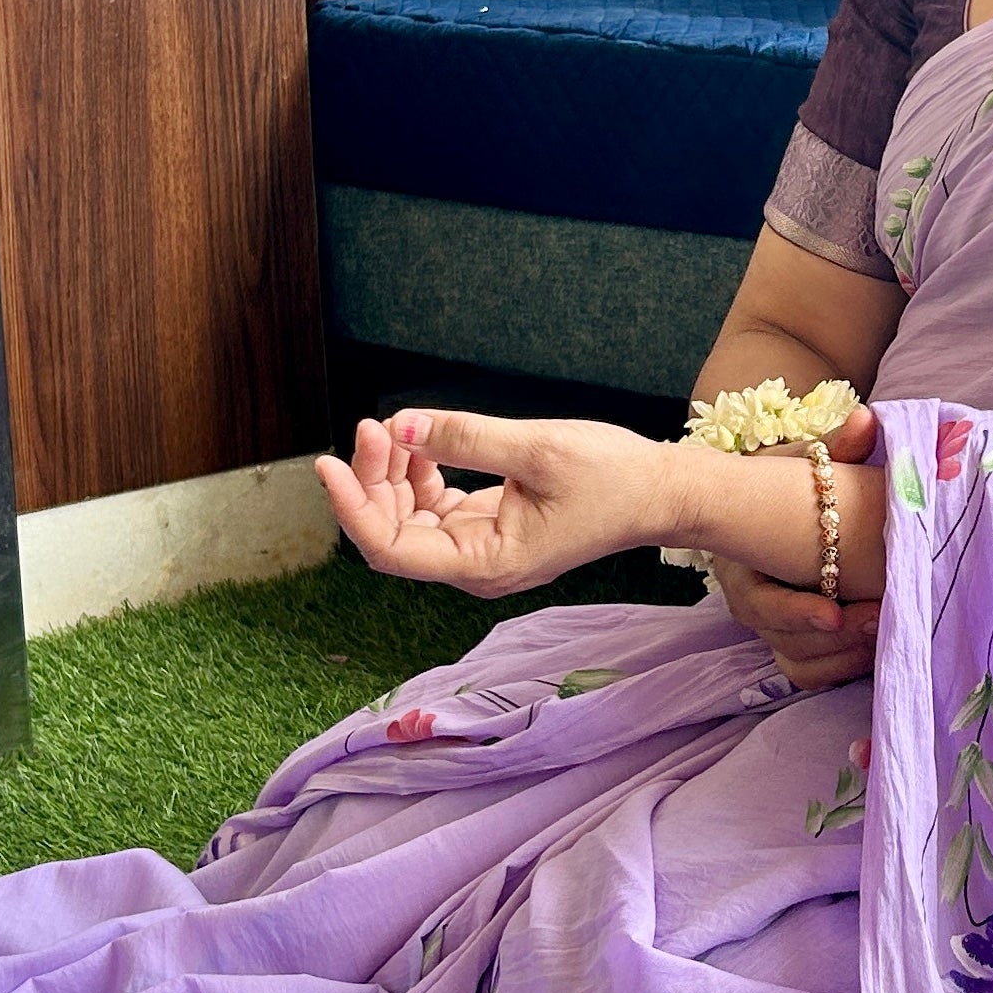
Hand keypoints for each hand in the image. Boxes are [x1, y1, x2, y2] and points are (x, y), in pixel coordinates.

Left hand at [316, 410, 683, 597]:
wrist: (662, 493)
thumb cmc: (613, 477)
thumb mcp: (537, 448)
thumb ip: (463, 437)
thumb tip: (398, 426)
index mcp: (485, 564)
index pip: (390, 549)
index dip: (352, 507)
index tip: (330, 461)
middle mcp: (476, 567)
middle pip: (392, 532)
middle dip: (374, 479)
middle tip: (376, 425)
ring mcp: (481, 550)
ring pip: (407, 518)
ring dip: (393, 475)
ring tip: (397, 427)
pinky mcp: (489, 528)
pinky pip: (433, 507)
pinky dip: (419, 474)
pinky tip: (424, 443)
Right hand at [709, 403, 882, 689]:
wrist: (763, 508)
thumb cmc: (781, 484)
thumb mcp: (799, 464)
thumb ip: (834, 449)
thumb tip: (866, 419)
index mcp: (745, 564)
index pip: (761, 603)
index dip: (797, 612)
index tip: (835, 614)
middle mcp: (754, 602)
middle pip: (785, 641)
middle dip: (836, 641)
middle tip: (882, 621)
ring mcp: (773, 627)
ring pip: (801, 663)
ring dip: (846, 656)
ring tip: (888, 635)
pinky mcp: (794, 644)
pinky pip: (810, 673)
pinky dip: (842, 669)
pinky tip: (877, 651)